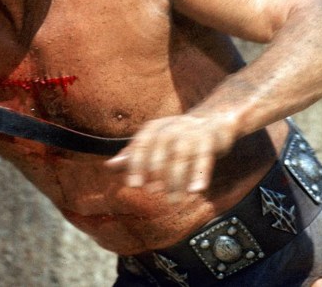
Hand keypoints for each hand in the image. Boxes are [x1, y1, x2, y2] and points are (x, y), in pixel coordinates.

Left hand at [106, 112, 238, 197]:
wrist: (212, 120)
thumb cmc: (177, 136)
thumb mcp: (154, 142)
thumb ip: (133, 155)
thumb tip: (109, 166)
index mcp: (155, 128)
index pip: (142, 143)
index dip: (137, 163)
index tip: (134, 185)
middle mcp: (173, 126)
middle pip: (162, 148)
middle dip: (158, 172)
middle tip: (154, 194)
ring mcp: (192, 131)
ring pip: (183, 154)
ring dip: (178, 178)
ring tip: (174, 201)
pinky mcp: (210, 137)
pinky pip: (205, 156)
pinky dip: (200, 173)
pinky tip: (197, 190)